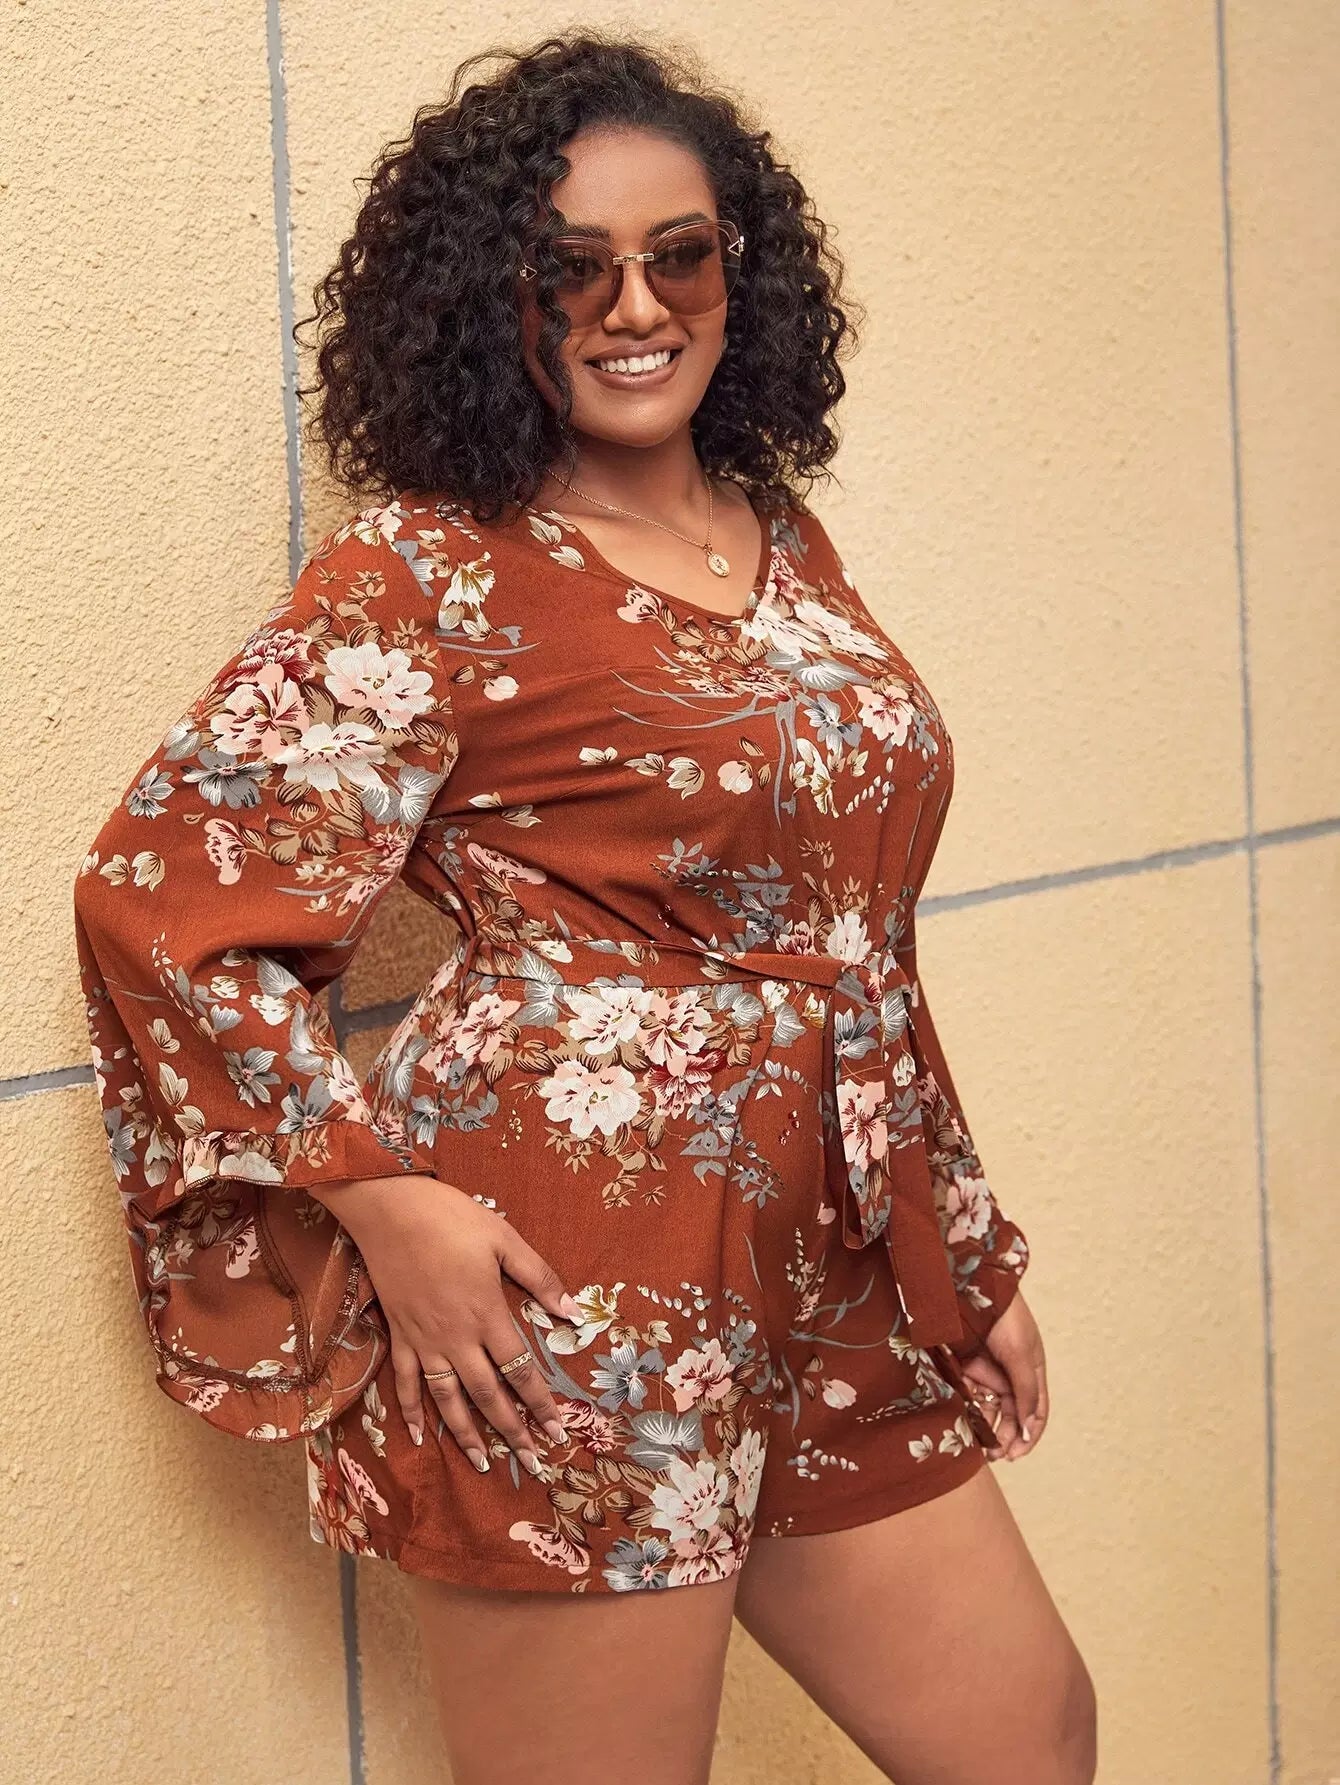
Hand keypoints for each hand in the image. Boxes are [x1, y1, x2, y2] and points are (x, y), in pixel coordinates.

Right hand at [313, 1173, 580, 1475]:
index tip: (558, 1432)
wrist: (390, 1210)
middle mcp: (457, 1338)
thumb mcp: (504, 1239)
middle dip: (512, 1432)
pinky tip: (417, 1437)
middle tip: (532, 1463)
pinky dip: (411, 1412)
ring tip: (483, 1464)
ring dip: (466, 1435)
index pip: (521, 1371)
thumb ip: (539, 1277)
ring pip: (447, 1399)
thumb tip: (572, 1312)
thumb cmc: (452, 1219)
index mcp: (487, 1315)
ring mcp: (424, 1340)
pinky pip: (406, 1382)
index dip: (541, 1405)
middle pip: (488, 1395)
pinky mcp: (399, 1335)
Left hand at [958, 1291, 1047, 1462]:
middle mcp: (1011, 1375)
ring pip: (990, 1409)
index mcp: (1033, 1371)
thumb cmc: (1006, 1319)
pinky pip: (970, 1396)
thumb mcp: (1021, 1357)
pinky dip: (970, 1410)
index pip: (1036, 1413)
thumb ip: (1026, 1393)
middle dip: (1005, 1437)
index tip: (1016, 1453)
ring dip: (987, 1428)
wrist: (972, 1290)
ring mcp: (988, 1372)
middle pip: (1011, 1416)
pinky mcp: (966, 1368)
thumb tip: (1028, 1431)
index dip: (1028, 1435)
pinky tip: (967, 1421)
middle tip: (994, 1455)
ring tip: (979, 1446)